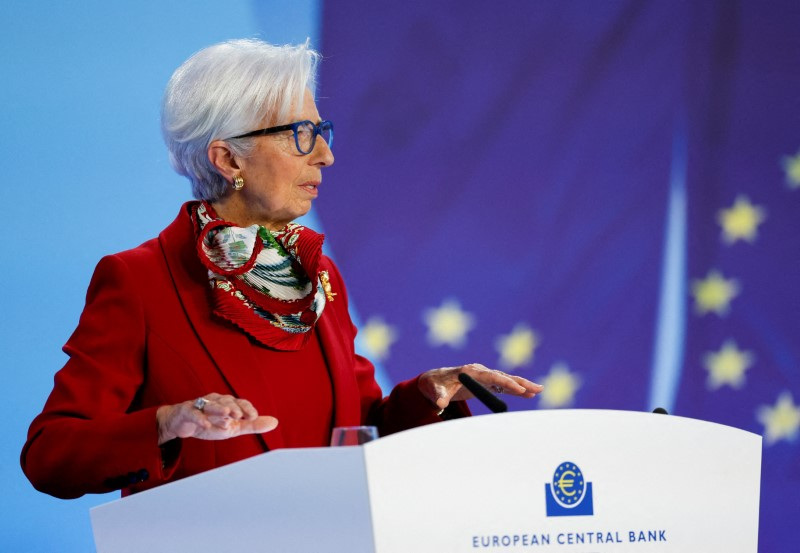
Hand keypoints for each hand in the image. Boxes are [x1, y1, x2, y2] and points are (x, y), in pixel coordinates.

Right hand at [156, 393, 277, 444]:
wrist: (182, 424)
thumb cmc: (210, 423)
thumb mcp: (233, 427)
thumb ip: (252, 425)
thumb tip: (275, 422)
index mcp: (228, 403)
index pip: (240, 403)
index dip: (247, 408)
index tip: (253, 416)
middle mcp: (215, 401)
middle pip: (226, 401)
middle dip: (233, 408)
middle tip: (239, 416)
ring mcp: (200, 405)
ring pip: (210, 404)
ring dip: (219, 409)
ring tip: (227, 415)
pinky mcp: (186, 412)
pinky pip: (193, 413)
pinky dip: (200, 418)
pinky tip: (206, 425)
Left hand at [417, 363, 542, 409]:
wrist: (436, 380)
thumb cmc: (437, 385)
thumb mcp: (436, 391)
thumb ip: (439, 397)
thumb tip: (440, 403)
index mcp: (470, 371)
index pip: (491, 376)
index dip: (505, 382)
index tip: (518, 388)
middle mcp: (480, 371)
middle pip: (503, 376)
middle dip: (520, 382)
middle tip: (536, 388)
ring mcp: (484, 375)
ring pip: (506, 380)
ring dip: (522, 385)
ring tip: (538, 390)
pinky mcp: (486, 382)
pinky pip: (503, 385)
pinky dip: (515, 389)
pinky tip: (528, 393)